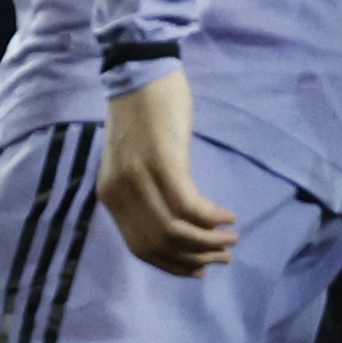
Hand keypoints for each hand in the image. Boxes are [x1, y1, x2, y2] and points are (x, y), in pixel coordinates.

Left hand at [97, 66, 237, 275]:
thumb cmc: (142, 115)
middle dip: (195, 258)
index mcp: (110, 196)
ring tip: (231, 240)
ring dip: (208, 241)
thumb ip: (143, 193)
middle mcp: (120, 193)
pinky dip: (212, 217)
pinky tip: (229, 216)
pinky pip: (190, 205)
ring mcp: (140, 177)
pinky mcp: (164, 161)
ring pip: (176, 230)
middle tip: (223, 256)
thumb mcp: (134, 163)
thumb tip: (175, 225)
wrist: (140, 73)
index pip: (140, 247)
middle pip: (160, 244)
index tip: (198, 270)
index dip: (172, 265)